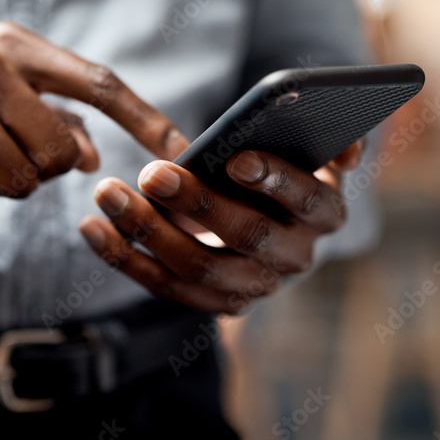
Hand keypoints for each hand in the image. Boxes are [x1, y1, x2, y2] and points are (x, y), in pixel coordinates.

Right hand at [0, 21, 187, 211]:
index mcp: (16, 46)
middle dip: (41, 171)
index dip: (146, 119)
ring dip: (0, 185)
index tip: (183, 152)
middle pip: (61, 152)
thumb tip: (95, 157)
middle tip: (0, 154)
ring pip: (22, 181)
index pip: (98, 83)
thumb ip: (52, 116)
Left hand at [78, 140, 364, 313]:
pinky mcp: (213, 302)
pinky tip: (91, 227)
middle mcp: (295, 257)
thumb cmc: (282, 165)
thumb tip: (348, 146)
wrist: (269, 215)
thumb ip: (334, 137)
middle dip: (196, 204)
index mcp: (325, 212)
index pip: (306, 198)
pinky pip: (164, 286)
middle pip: (246, 236)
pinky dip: (124, 259)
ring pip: (198, 267)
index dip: (273, 179)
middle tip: (152, 172)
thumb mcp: (313, 147)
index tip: (235, 158)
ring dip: (148, 231)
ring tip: (107, 192)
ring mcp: (254, 286)